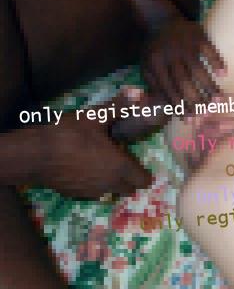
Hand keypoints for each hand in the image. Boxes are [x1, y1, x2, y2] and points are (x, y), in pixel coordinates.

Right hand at [32, 90, 152, 198]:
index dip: (144, 173)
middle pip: (129, 189)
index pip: (143, 181)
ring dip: (111, 182)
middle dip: (129, 179)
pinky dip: (93, 183)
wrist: (34, 154)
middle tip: (122, 161)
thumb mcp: (96, 116)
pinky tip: (84, 167)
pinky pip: (92, 192)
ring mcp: (91, 192)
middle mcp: (109, 184)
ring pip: (110, 192)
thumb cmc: (70, 134)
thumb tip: (137, 94)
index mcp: (120, 167)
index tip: (138, 161)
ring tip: (102, 163)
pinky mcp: (74, 194)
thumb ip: (119, 107)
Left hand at [142, 18, 225, 109]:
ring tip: (219, 101)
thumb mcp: (146, 66)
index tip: (190, 119)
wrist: (160, 18)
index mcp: (155, 63)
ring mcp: (184, 44)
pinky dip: (217, 62)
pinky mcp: (197, 35)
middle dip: (195, 100)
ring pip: (198, 69)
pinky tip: (224, 74)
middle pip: (184, 82)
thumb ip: (152, 85)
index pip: (168, 89)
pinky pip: (209, 50)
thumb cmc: (155, 49)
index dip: (179, 106)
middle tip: (205, 114)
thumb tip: (158, 108)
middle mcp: (169, 54)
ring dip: (209, 86)